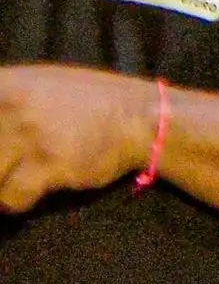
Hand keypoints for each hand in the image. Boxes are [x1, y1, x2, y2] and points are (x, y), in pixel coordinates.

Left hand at [0, 64, 149, 213]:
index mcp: (3, 83)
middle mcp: (10, 102)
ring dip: (2, 184)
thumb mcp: (34, 87)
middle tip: (11, 166)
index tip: (2, 150)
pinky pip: (9, 198)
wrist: (139, 116)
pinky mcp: (47, 161)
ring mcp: (29, 131)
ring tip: (20, 174)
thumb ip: (1, 103)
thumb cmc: (83, 103)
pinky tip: (37, 185)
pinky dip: (19, 200)